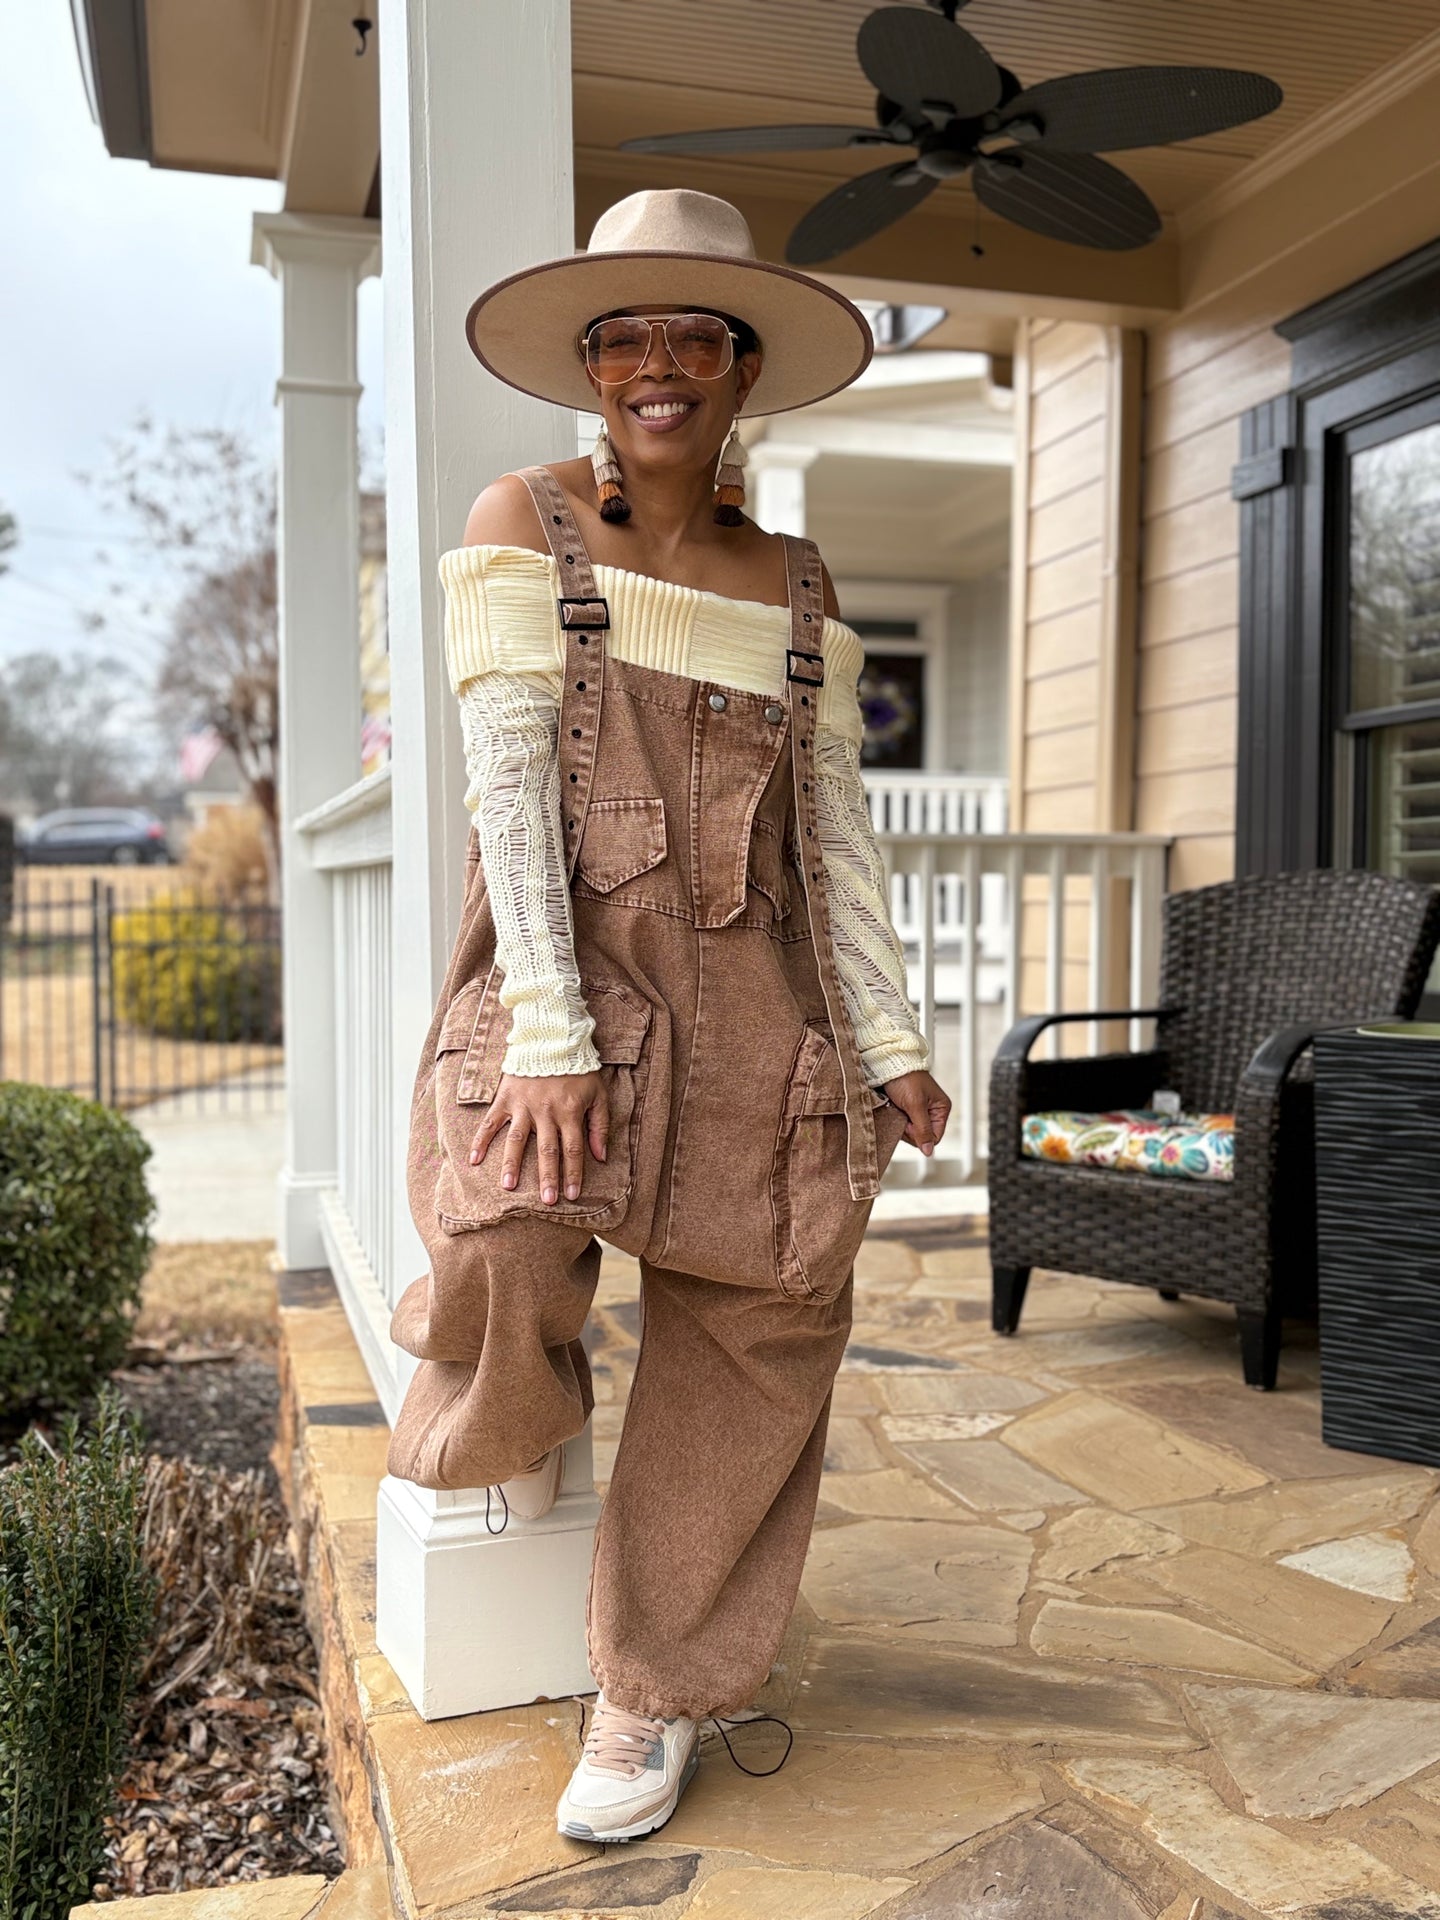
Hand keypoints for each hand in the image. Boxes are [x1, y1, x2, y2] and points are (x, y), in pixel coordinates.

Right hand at [469, 1070, 607, 1203]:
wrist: (551, 1038)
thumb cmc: (578, 1069)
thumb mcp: (598, 1094)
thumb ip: (600, 1125)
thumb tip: (601, 1156)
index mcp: (570, 1111)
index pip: (572, 1149)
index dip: (573, 1173)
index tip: (571, 1195)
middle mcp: (546, 1111)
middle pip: (547, 1150)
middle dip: (547, 1177)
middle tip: (546, 1201)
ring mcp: (523, 1105)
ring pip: (517, 1140)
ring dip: (512, 1164)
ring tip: (509, 1186)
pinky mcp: (506, 1098)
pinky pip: (491, 1122)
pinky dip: (481, 1140)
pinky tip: (474, 1160)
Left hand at [883, 1070, 950, 1156]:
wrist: (887, 1062)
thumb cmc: (905, 1078)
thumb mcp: (915, 1105)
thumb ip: (923, 1129)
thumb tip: (929, 1151)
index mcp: (941, 1108)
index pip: (934, 1136)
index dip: (920, 1135)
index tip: (909, 1123)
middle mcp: (932, 1110)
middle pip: (921, 1135)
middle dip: (909, 1128)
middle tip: (902, 1112)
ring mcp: (918, 1109)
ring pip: (910, 1130)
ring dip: (901, 1122)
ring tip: (896, 1107)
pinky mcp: (906, 1108)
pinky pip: (901, 1123)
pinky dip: (895, 1118)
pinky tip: (893, 1108)